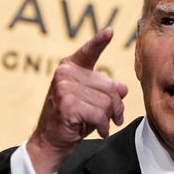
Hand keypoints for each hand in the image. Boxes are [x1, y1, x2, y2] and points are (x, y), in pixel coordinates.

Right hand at [27, 27, 128, 173]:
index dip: (99, 41)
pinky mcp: (67, 104)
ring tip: (103, 125)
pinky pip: (100, 114)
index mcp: (70, 68)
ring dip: (110, 118)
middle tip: (114, 118)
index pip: (88, 52)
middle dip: (116, 106)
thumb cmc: (71, 120)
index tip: (110, 31)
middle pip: (109, 86)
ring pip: (107, 102)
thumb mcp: (91, 102)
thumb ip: (105, 91)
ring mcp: (64, 88)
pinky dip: (103, 126)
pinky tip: (99, 131)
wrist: (50, 142)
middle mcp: (65, 74)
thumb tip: (123, 88)